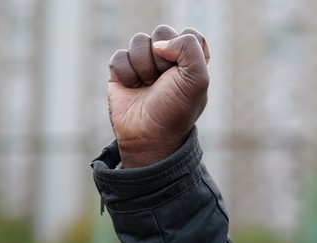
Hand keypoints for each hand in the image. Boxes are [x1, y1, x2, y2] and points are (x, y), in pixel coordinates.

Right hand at [108, 25, 209, 167]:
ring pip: (138, 41)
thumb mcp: (197, 79)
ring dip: (143, 66)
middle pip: (162, 32)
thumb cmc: (175, 110)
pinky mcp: (122, 72)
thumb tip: (158, 44)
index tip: (182, 72)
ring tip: (147, 86)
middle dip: (161, 58)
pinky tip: (131, 88)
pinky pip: (119, 56)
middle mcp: (168, 60)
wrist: (148, 136)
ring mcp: (143, 64)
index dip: (184, 48)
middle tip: (163, 81)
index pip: (189, 34)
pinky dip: (125, 73)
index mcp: (190, 61)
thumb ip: (189, 47)